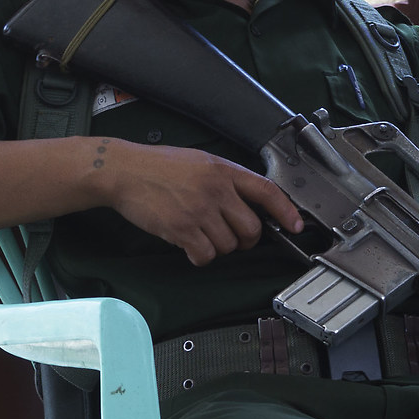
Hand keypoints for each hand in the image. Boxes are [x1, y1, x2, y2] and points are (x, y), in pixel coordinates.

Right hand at [92, 138, 301, 265]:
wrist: (122, 171)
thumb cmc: (159, 166)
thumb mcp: (201, 161)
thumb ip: (227, 179)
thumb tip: (251, 201)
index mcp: (224, 170)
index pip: (267, 192)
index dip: (287, 212)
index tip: (296, 226)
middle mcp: (216, 190)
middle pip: (251, 229)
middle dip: (246, 239)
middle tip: (232, 236)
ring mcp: (200, 211)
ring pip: (229, 245)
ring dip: (219, 248)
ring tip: (202, 235)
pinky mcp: (182, 229)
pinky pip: (206, 256)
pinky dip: (200, 257)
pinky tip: (190, 246)